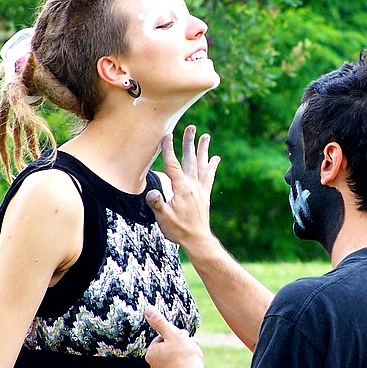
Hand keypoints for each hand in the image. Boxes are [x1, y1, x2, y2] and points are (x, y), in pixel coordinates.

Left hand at [145, 305, 205, 367]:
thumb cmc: (184, 356)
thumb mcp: (172, 334)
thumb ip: (159, 322)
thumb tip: (147, 309)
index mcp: (151, 354)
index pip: (163, 338)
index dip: (175, 336)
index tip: (184, 339)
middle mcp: (152, 366)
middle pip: (168, 348)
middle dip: (180, 345)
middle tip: (192, 346)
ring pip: (173, 359)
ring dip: (184, 354)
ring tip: (194, 356)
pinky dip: (184, 366)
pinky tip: (192, 366)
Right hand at [146, 125, 219, 245]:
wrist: (197, 240)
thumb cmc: (179, 229)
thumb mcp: (163, 217)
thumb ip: (157, 203)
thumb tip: (151, 192)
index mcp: (181, 188)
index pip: (173, 164)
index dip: (169, 149)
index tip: (167, 135)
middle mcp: (193, 185)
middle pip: (190, 159)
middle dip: (189, 142)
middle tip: (191, 127)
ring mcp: (200, 189)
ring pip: (201, 164)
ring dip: (203, 150)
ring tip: (206, 136)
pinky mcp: (205, 194)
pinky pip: (209, 176)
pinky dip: (212, 166)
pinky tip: (215, 158)